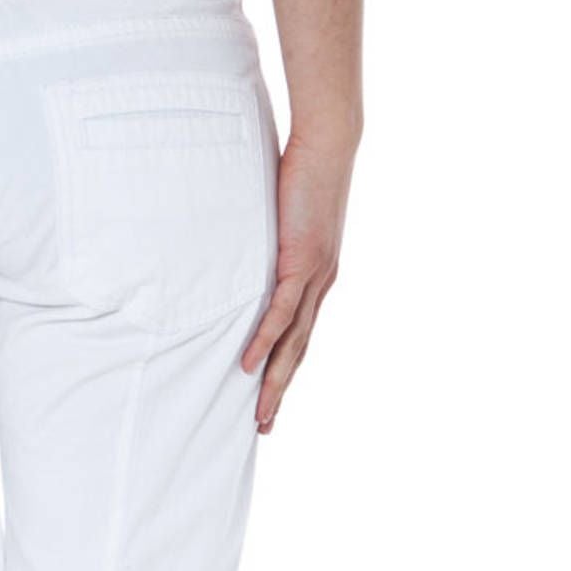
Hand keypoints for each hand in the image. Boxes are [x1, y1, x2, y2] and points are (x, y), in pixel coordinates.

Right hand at [241, 130, 356, 433]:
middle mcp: (321, 285)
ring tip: (259, 414)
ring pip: (292, 343)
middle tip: (263, 427)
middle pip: (298, 352)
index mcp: (318, 278)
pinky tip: (248, 366)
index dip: (285, 370)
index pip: (300, 336)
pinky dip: (264, 342)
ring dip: (275, 382)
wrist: (329, 143)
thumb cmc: (303, 173)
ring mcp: (315, 278)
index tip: (270, 400)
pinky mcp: (303, 263)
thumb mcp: (282, 219)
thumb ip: (268, 244)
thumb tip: (241, 256)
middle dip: (281, 392)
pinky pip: (281, 313)